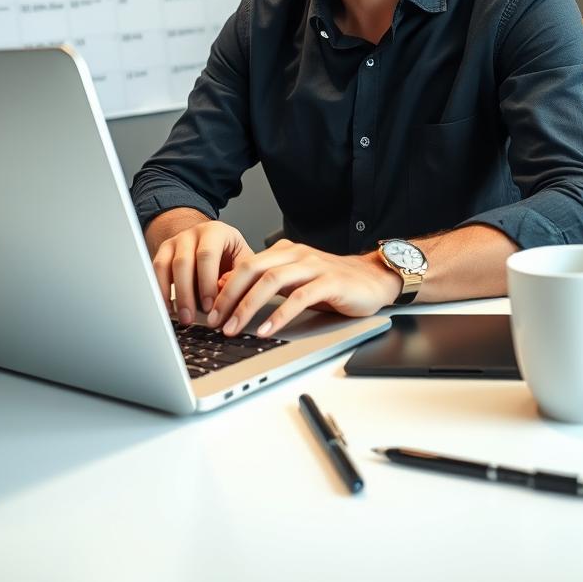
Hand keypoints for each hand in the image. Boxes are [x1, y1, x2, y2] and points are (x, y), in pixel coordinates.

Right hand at [151, 220, 254, 323]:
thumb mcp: (243, 260)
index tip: (209, 305)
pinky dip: (160, 290)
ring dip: (170, 294)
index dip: (207, 282)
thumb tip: (227, 297)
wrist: (213, 240)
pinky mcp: (164, 251)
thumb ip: (238, 277)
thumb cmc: (231, 253)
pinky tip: (167, 307)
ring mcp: (176, 241)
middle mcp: (193, 233)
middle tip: (190, 317)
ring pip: (165, 266)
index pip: (207, 254)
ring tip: (178, 315)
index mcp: (216, 232)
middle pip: (183, 262)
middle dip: (186, 293)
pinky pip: (156, 270)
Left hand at [208, 239, 402, 337]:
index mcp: (284, 251)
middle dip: (229, 295)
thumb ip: (266, 283)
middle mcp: (296, 254)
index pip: (245, 265)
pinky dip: (280, 315)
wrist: (374, 279)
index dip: (223, 287)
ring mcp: (313, 266)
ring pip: (272, 280)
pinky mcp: (330, 282)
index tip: (209, 311)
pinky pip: (299, 298)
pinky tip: (267, 330)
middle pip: (253, 269)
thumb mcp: (295, 281)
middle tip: (214, 320)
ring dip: (248, 306)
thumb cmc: (333, 283)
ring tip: (234, 327)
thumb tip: (227, 293)